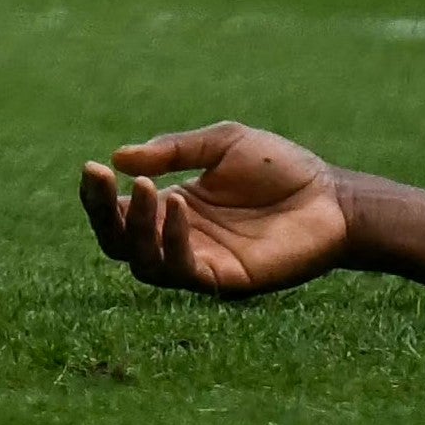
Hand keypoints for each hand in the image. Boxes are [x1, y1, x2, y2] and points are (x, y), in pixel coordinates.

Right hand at [80, 127, 352, 296]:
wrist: (333, 197)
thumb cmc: (281, 168)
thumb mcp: (221, 144)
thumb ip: (173, 150)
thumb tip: (118, 158)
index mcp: (173, 208)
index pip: (118, 211)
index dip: (98, 195)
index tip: (92, 167)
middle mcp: (180, 239)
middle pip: (118, 242)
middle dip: (103, 213)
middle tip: (104, 179)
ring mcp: (201, 262)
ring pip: (143, 262)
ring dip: (135, 227)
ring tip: (147, 189)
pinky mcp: (226, 280)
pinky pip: (184, 270)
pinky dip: (173, 240)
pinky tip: (178, 205)